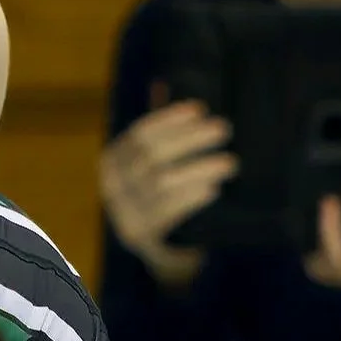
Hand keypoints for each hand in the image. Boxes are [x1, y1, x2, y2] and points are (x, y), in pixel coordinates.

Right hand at [98, 86, 234, 287]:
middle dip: (189, 139)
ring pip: (160, 183)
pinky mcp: (140, 237)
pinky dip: (190, 199)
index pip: (139, 133)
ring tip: (228, 163)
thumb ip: (163, 131)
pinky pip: (166, 213)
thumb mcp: (160, 163)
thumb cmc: (168, 198)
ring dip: (197, 169)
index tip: (200, 108)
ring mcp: (123, 212)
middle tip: (224, 130)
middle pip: (150, 155)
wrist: (164, 256)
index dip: (170, 118)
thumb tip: (166, 84)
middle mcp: (112, 185)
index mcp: (113, 160)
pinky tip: (212, 190)